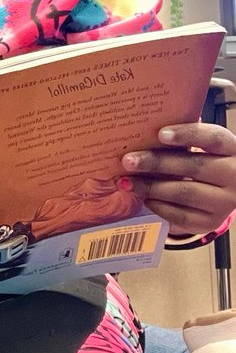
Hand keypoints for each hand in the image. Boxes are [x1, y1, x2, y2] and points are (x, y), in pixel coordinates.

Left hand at [119, 121, 235, 237]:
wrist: (222, 195)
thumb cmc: (205, 162)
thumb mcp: (203, 149)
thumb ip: (182, 140)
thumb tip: (142, 130)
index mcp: (233, 150)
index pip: (213, 138)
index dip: (187, 134)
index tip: (160, 134)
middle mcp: (234, 175)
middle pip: (194, 166)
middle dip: (157, 163)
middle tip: (128, 161)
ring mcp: (224, 202)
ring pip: (184, 192)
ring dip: (151, 187)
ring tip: (126, 182)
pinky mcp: (210, 222)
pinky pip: (180, 215)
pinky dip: (158, 205)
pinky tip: (144, 198)